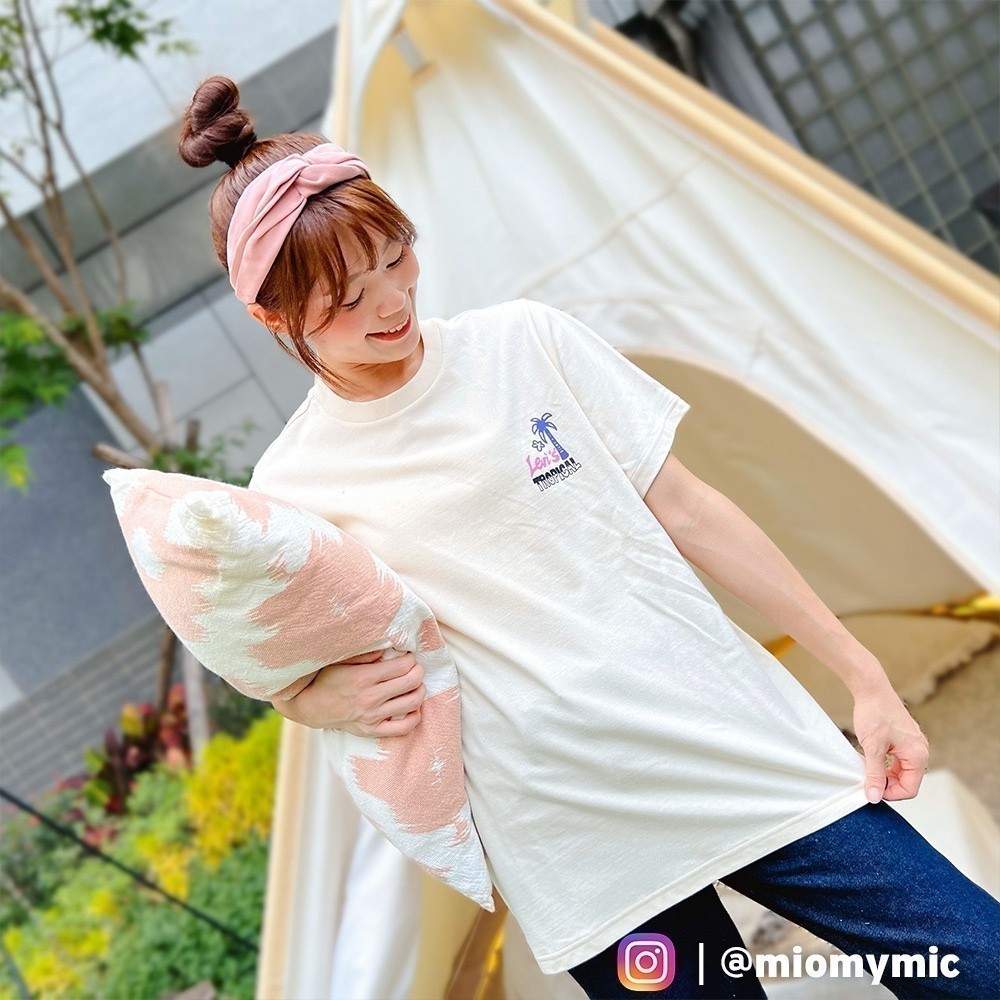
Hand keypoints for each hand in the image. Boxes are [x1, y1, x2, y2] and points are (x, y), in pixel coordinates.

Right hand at [271, 649, 426, 737]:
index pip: (402, 666)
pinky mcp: (373, 731)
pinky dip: (414, 716)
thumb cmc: (327, 679)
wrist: (312, 707)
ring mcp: (373, 717)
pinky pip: (403, 728)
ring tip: (415, 684)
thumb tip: (389, 648)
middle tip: (415, 667)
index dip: (410, 658)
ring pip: (412, 703)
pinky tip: (412, 706)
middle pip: (411, 682)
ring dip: (420, 690)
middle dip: (418, 671)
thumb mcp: (341, 660)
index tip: (408, 656)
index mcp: (364, 677)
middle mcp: (370, 698)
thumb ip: (366, 653)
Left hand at [852, 682, 929, 802]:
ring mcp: (913, 743)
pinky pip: (898, 759)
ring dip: (886, 774)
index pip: (910, 789)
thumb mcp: (873, 748)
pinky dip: (886, 763)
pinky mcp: (904, 738)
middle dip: (888, 784)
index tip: (872, 791)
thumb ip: (875, 773)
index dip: (891, 794)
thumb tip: (874, 796)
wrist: (872, 688)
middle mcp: (920, 750)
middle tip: (867, 780)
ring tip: (867, 768)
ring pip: (902, 770)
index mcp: (918, 755)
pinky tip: (871, 759)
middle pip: (907, 781)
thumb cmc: (874, 713)